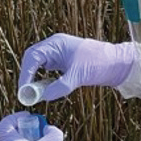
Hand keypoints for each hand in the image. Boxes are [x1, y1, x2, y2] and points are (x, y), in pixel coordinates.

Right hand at [19, 34, 134, 100]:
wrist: (117, 63)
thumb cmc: (99, 63)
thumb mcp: (78, 76)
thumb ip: (59, 87)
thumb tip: (42, 97)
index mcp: (56, 44)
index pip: (32, 57)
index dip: (25, 74)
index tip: (23, 90)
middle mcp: (55, 46)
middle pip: (32, 59)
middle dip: (27, 75)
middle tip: (25, 93)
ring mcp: (59, 53)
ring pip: (39, 64)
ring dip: (34, 78)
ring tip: (33, 93)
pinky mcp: (64, 62)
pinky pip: (47, 70)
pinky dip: (43, 79)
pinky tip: (44, 89)